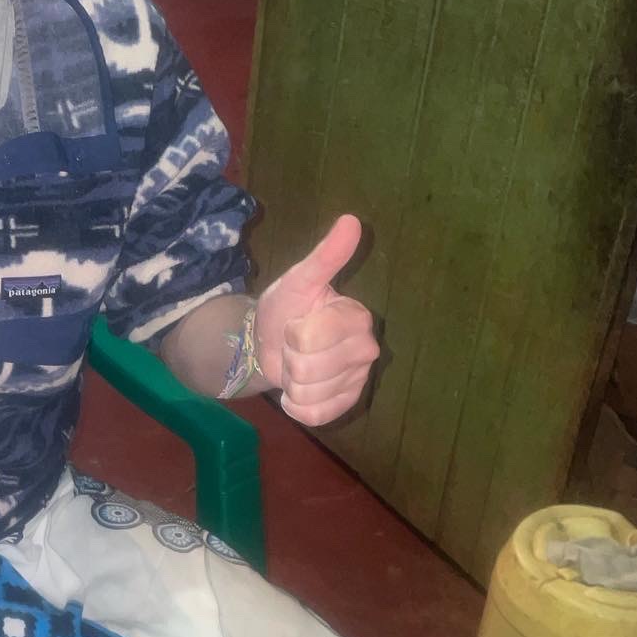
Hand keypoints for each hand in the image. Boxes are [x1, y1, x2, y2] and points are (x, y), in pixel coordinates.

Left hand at [254, 215, 380, 425]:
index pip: (310, 338)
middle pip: (309, 368)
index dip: (292, 334)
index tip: (296, 323)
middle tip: (294, 346)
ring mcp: (358, 380)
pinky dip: (296, 405)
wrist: (269, 344)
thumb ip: (325, 256)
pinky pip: (314, 415)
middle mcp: (366, 349)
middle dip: (290, 359)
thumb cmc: (286, 310)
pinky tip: (298, 389)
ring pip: (310, 393)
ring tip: (297, 365)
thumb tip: (351, 220)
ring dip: (291, 382)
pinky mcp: (346, 405)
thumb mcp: (298, 281)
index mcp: (357, 317)